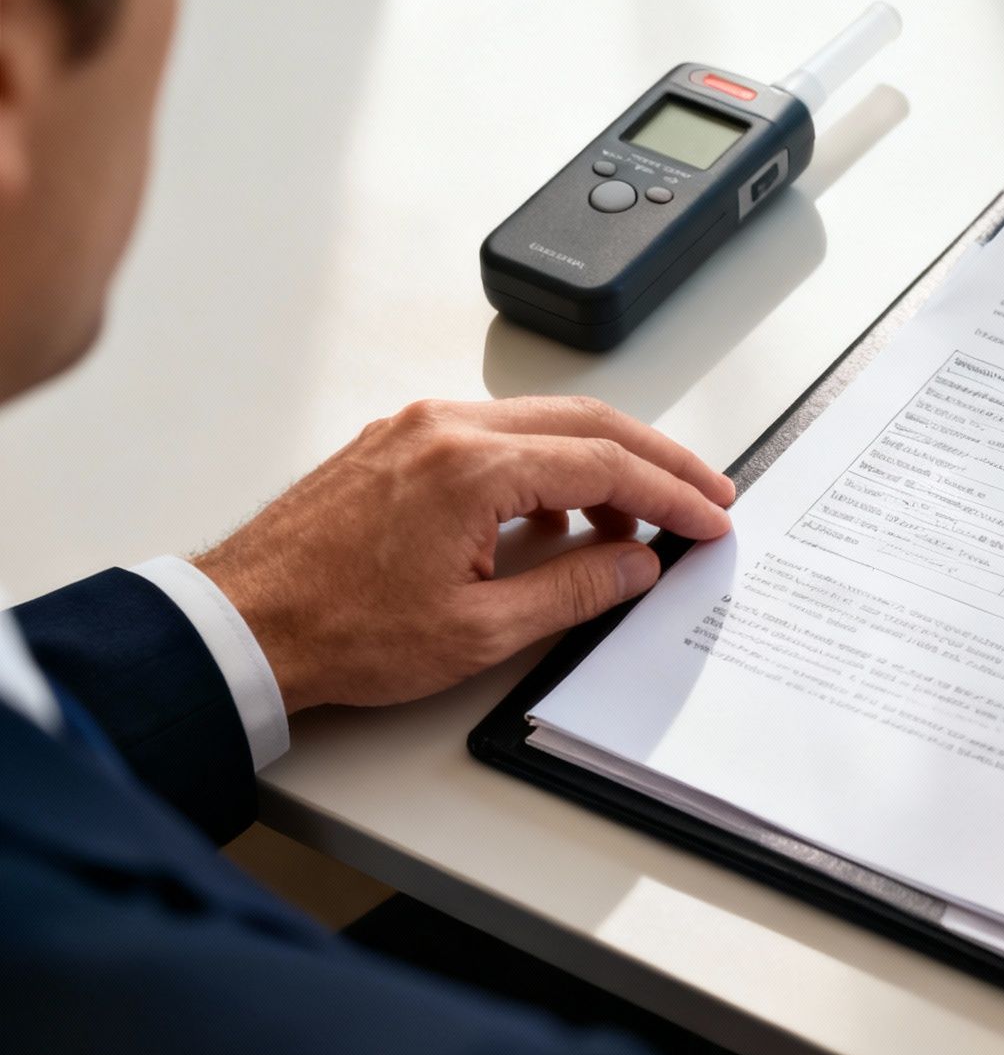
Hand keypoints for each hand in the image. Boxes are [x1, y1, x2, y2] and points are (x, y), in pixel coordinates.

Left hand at [192, 397, 735, 712]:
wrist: (242, 623)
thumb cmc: (340, 631)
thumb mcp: (479, 632)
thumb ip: (574, 590)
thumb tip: (637, 564)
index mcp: (471, 466)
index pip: (606, 463)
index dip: (673, 494)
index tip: (711, 517)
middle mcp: (445, 427)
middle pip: (585, 422)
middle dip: (657, 460)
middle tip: (705, 495)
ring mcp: (417, 427)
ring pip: (542, 422)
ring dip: (601, 460)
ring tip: (634, 520)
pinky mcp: (398, 442)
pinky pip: (497, 432)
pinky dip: (547, 461)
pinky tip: (559, 509)